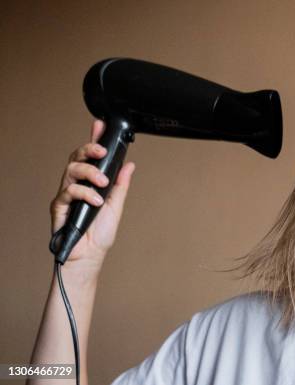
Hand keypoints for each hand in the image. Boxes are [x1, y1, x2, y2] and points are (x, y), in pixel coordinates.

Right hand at [49, 119, 135, 270]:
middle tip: (103, 150)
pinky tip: (96, 201)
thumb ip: (121, 185)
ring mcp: (67, 194)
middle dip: (89, 148)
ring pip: (71, 170)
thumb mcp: (116, 206)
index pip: (91, 157)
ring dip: (89, 172)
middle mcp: (78, 185)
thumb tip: (130, 165)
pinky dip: (84, 194)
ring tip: (102, 183)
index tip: (100, 125)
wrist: (90, 256)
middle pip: (77, 157)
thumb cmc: (100, 233)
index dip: (94, 139)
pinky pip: (68, 191)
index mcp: (92, 183)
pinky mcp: (59, 206)